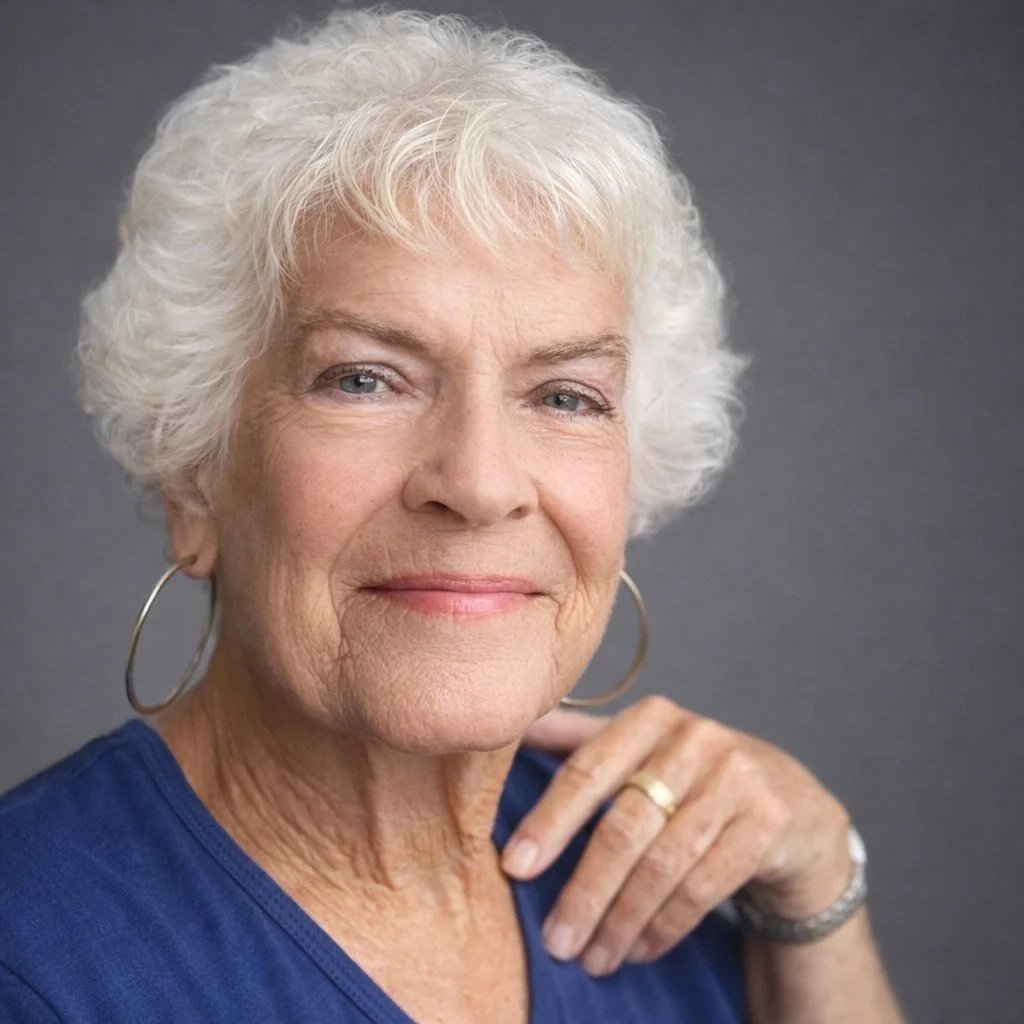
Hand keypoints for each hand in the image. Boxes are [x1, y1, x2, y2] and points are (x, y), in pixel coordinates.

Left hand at [501, 696, 851, 975]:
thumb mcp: (641, 746)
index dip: (548, 821)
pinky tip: (639, 949)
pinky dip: (665, 925)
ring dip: (623, 919)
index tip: (514, 867)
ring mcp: (737, 778)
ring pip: (664, 862)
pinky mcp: (769, 821)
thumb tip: (507, 729)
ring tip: (592, 957)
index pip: (588, 770)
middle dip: (585, 890)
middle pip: (625, 824)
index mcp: (651, 716)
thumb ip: (579, 739)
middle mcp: (696, 738)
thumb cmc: (692, 775)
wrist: (789, 799)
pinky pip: (705, 885)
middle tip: (554, 940)